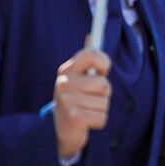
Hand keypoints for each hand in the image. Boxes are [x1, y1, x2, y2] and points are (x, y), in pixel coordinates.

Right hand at [53, 43, 112, 158]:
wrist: (60, 130)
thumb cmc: (75, 100)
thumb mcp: (78, 78)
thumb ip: (87, 59)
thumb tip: (91, 35)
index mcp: (66, 71)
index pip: (90, 54)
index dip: (103, 62)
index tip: (103, 72)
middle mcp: (63, 84)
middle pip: (104, 84)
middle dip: (103, 95)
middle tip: (90, 100)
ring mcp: (67, 101)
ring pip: (104, 102)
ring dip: (101, 109)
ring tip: (87, 111)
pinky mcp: (74, 118)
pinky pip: (102, 117)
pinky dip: (99, 122)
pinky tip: (86, 122)